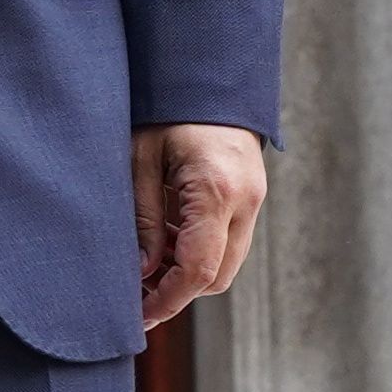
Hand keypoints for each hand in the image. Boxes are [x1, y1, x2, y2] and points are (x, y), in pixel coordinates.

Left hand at [133, 124, 265, 332]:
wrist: (207, 75)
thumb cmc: (166, 109)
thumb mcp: (140, 159)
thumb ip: (143, 219)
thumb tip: (141, 273)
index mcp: (217, 190)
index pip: (198, 269)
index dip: (168, 300)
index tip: (139, 315)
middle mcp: (246, 200)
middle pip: (218, 276)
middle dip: (178, 293)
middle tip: (136, 295)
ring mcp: (255, 198)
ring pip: (226, 263)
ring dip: (189, 273)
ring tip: (146, 266)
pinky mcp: (252, 196)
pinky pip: (229, 241)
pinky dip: (200, 252)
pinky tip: (166, 240)